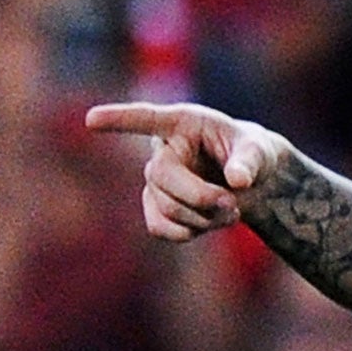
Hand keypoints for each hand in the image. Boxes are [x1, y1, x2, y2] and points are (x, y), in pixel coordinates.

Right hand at [83, 101, 289, 240]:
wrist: (252, 182)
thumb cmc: (254, 154)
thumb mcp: (260, 151)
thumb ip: (250, 162)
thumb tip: (238, 181)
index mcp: (184, 122)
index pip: (147, 118)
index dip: (119, 120)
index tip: (91, 119)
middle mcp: (163, 149)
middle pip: (161, 177)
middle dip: (200, 197)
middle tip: (233, 204)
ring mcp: (156, 180)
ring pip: (165, 207)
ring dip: (203, 218)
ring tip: (232, 211)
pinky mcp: (157, 207)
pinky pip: (159, 228)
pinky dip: (188, 232)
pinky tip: (210, 224)